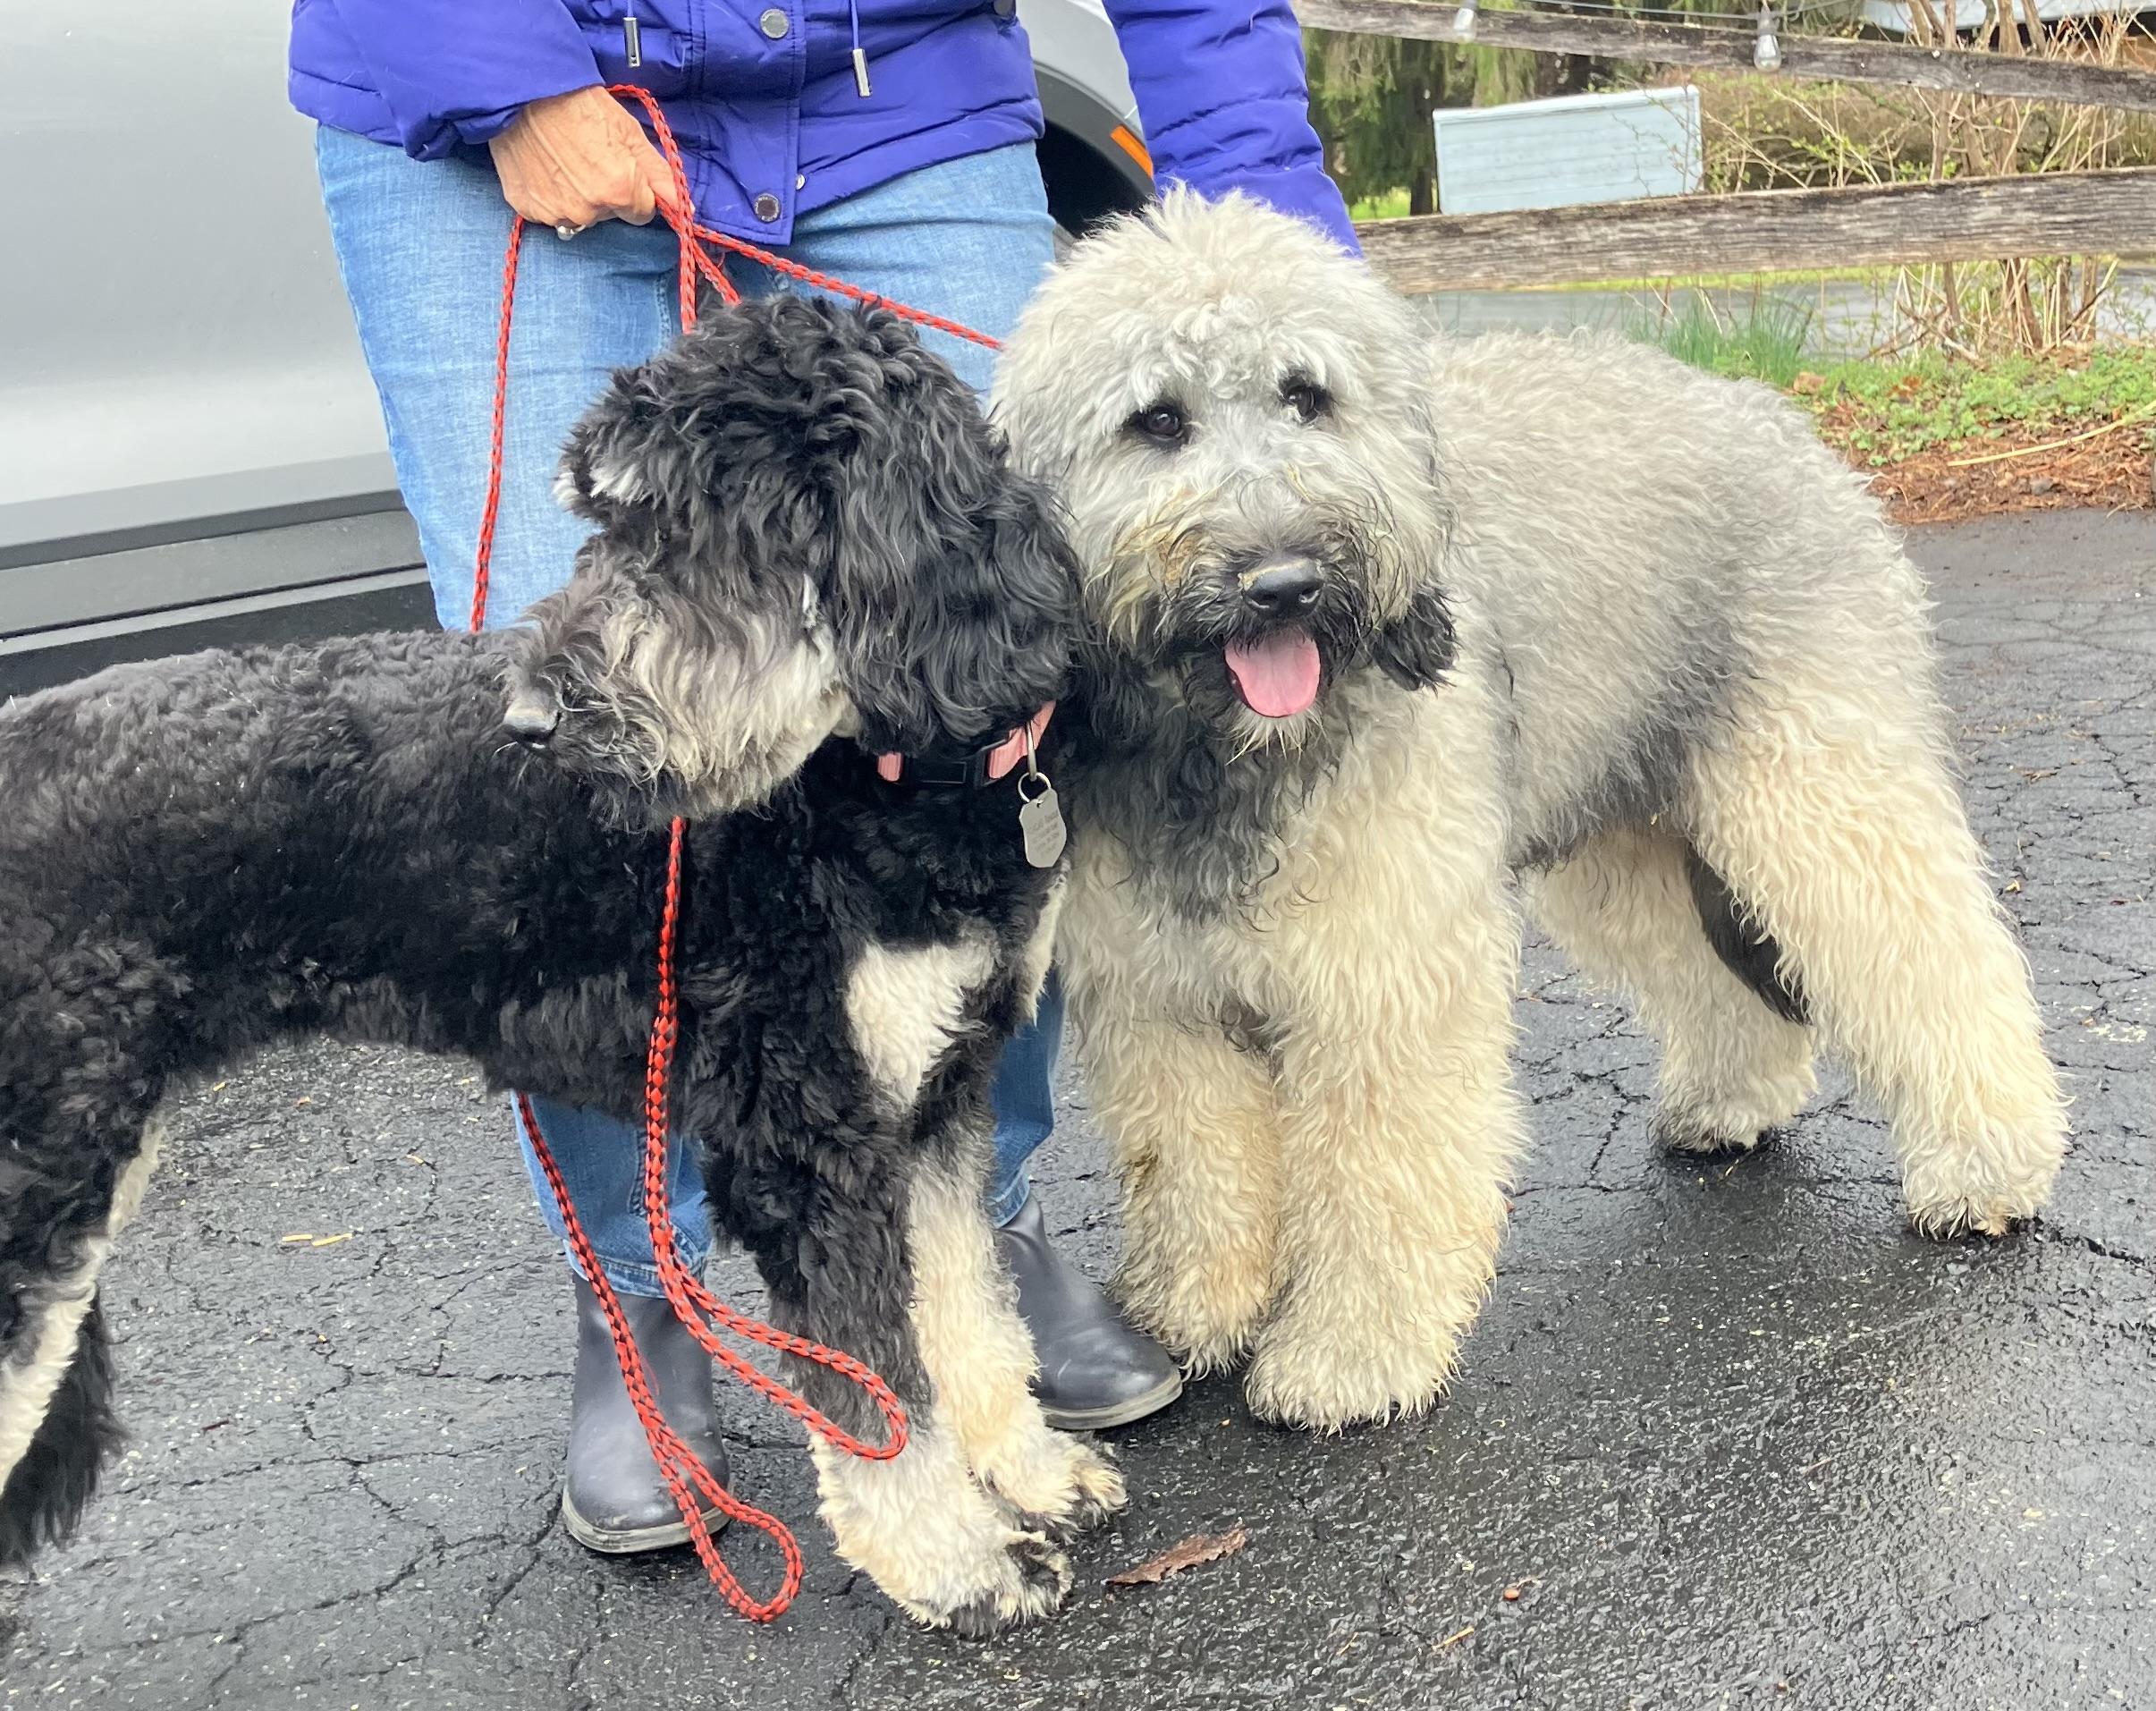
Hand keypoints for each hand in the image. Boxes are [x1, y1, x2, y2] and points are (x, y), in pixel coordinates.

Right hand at [488, 86, 677, 230]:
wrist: (524, 90)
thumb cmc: (579, 104)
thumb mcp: (628, 132)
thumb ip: (658, 174)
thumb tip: (682, 204)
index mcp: (620, 193)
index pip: (641, 213)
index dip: (634, 191)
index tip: (619, 169)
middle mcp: (589, 211)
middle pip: (609, 215)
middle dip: (605, 193)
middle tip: (586, 157)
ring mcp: (556, 213)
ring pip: (579, 216)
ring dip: (576, 196)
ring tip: (562, 161)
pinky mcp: (528, 209)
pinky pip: (549, 212)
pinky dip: (548, 195)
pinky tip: (543, 167)